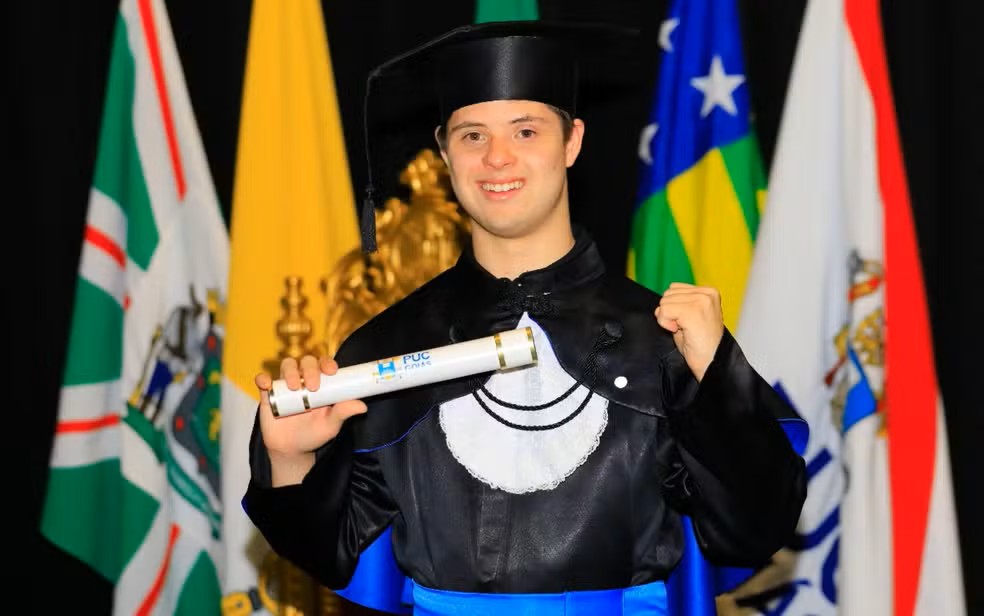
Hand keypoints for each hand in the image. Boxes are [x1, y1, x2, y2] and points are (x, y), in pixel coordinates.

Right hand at [255, 354, 366, 469]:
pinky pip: (263, 380)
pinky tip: (266, 384)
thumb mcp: (331, 425)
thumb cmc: (315, 434)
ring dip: (290, 372)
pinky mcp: (268, 394)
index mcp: (322, 384)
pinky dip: (263, 379)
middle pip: (306, 361)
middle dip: (310, 369)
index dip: (328, 363)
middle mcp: (303, 380)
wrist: (292, 450)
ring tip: (295, 388)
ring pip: (287, 365)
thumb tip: (362, 406)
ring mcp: (285, 385)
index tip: (332, 371)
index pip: (324, 364)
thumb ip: (344, 413)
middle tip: (312, 386)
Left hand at [654, 282, 723, 380]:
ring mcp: (701, 301)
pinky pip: (664, 311)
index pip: (674, 288)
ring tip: (684, 329)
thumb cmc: (701, 345)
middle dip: (670, 312)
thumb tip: (659, 305)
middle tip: (685, 328)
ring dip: (668, 318)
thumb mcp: (690, 317)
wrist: (711, 362)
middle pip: (667, 294)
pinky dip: (666, 323)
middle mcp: (707, 293)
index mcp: (708, 292)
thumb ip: (677, 305)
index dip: (674, 308)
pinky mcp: (693, 311)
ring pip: (664, 302)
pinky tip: (680, 331)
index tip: (687, 322)